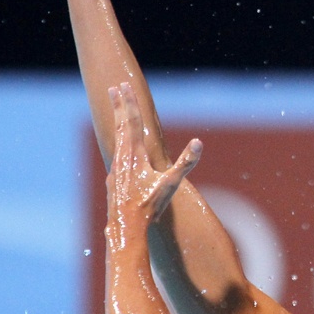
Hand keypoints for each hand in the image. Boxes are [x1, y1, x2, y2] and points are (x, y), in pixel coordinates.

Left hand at [106, 83, 201, 240]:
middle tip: (114, 88)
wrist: (126, 228)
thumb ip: (185, 162)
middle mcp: (122, 158)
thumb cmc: (150, 206)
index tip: (123, 85)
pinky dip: (118, 143)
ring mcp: (116, 169)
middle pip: (121, 126)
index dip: (129, 103)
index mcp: (135, 155)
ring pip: (117, 139)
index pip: (132, 122)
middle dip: (119, 106)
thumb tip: (198, 143)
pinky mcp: (114, 180)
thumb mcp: (171, 184)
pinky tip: (121, 149)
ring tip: (117, 112)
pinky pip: (117, 154)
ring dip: (118, 123)